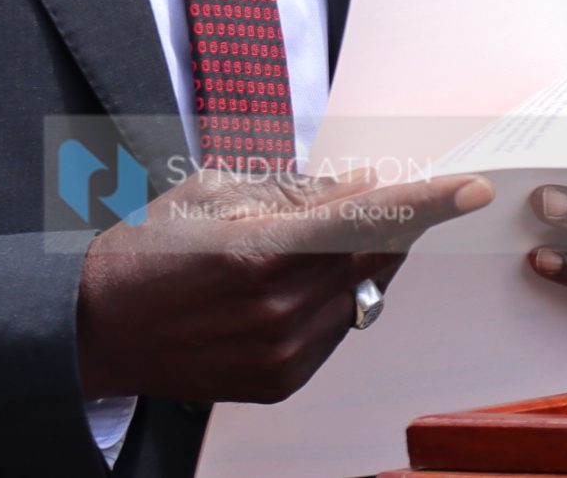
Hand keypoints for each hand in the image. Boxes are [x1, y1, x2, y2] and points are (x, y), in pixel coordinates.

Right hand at [75, 166, 494, 404]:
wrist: (95, 331)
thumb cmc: (148, 248)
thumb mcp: (213, 194)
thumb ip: (295, 190)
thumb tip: (361, 184)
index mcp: (260, 252)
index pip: (367, 221)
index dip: (426, 203)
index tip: (472, 188)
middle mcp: (280, 309)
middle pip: (373, 257)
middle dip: (392, 223)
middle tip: (383, 194)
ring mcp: (283, 354)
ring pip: (360, 294)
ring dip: (360, 260)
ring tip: (313, 240)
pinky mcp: (280, 382)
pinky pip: (336, 330)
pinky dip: (334, 298)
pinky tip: (297, 282)